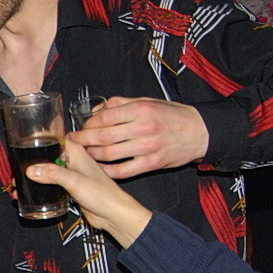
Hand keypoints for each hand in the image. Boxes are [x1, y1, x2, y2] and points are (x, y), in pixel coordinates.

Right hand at [31, 142, 151, 247]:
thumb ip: (52, 174)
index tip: (22, 146)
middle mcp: (73, 160)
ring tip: (19, 183)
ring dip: (34, 175)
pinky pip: (51, 183)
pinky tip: (30, 192)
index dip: (37, 141)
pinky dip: (40, 186)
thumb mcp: (74, 181)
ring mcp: (71, 174)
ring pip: (47, 170)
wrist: (113, 215)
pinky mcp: (69, 187)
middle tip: (17, 170)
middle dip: (31, 162)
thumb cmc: (103, 195)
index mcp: (76, 151)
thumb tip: (30, 170)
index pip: (53, 138)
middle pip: (47, 155)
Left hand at [66, 97, 208, 177]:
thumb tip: (96, 111)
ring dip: (92, 156)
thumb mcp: (147, 102)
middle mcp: (143, 127)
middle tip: (73, 143)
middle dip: (83, 141)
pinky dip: (108, 171)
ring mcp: (147, 147)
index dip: (87, 124)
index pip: (104, 117)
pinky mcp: (152, 163)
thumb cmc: (171, 115)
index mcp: (140, 109)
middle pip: (103, 136)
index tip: (79, 128)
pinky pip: (123, 170)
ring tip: (84, 155)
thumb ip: (121, 104)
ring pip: (110, 154)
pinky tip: (99, 169)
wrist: (199, 131)